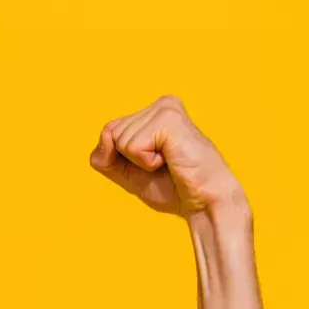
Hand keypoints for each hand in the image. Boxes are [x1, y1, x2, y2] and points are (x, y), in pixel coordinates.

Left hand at [89, 95, 247, 219]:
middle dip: (131, 160)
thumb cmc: (175, 189)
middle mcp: (161, 105)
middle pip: (111, 133)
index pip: (110, 132)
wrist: (205, 203)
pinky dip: (146, 163)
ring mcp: (165, 109)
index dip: (123, 159)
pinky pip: (131, 146)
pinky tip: (171, 160)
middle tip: (164, 166)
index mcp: (154, 113)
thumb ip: (107, 157)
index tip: (155, 166)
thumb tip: (103, 141)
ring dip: (141, 162)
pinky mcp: (168, 119)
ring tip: (169, 163)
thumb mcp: (130, 172)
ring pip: (119, 140)